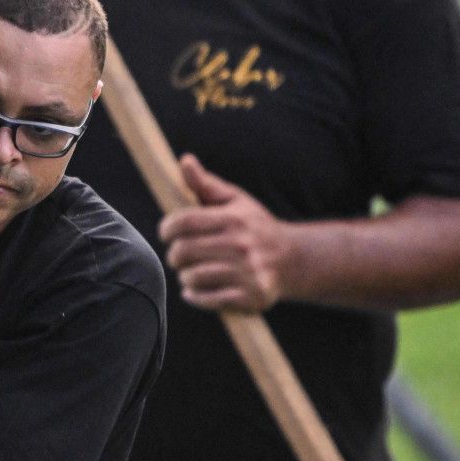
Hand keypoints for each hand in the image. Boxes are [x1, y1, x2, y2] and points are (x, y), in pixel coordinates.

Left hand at [160, 154, 294, 312]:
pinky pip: (207, 300)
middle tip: (181, 255)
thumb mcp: (234, 200)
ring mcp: (247, 273)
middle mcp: (241, 245)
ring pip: (192, 277)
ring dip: (186, 276)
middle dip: (175, 255)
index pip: (183, 222)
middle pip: (183, 252)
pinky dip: (196, 297)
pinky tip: (196, 290)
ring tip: (192, 272)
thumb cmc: (254, 226)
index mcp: (233, 219)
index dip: (167, 228)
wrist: (293, 259)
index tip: (167, 233)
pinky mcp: (251, 297)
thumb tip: (184, 160)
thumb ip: (205, 183)